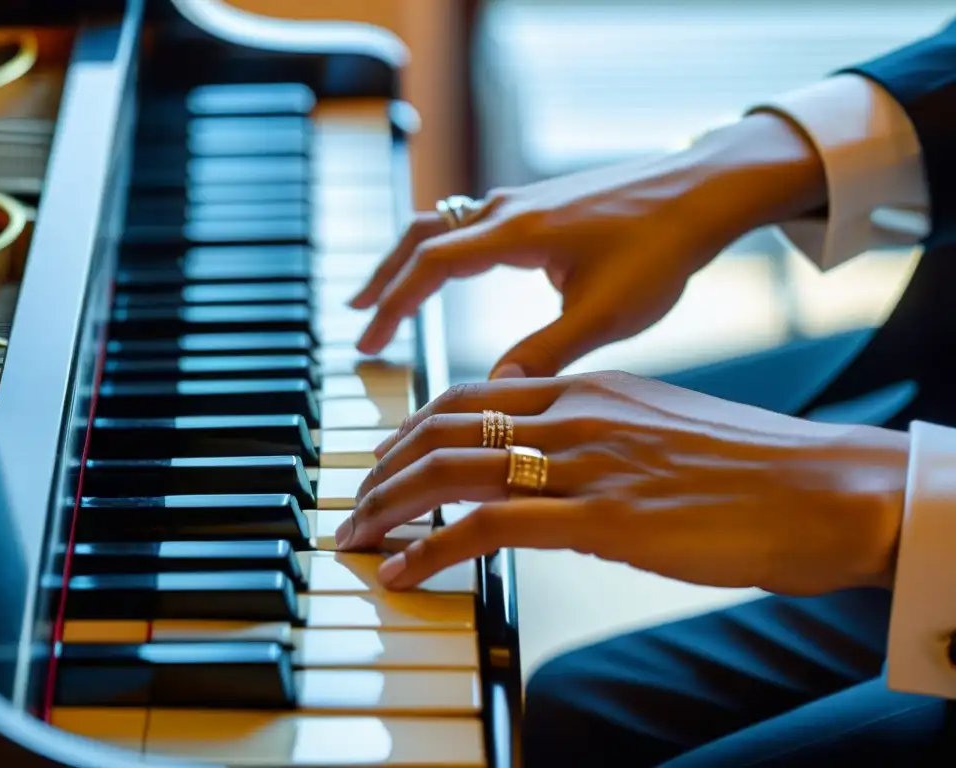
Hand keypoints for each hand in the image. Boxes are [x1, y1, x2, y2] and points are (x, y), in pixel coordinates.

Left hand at [336, 372, 908, 596]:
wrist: (819, 486)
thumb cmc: (744, 465)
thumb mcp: (656, 429)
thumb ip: (596, 437)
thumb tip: (551, 472)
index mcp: (587, 386)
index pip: (470, 394)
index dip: (413, 428)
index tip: (385, 460)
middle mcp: (574, 412)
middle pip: (444, 426)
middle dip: (383, 466)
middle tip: (353, 502)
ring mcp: (584, 461)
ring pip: (452, 469)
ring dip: (389, 505)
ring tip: (357, 537)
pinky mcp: (600, 515)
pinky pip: (487, 525)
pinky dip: (430, 547)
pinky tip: (403, 569)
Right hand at [351, 113, 826, 377]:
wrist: (703, 190)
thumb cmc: (661, 247)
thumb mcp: (604, 312)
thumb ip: (545, 351)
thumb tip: (495, 389)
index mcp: (515, 234)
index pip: (429, 266)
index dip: (391, 305)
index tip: (366, 341)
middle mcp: (509, 211)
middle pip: (420, 236)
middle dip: (383, 277)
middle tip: (354, 314)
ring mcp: (523, 204)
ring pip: (443, 225)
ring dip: (409, 260)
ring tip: (387, 294)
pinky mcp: (541, 207)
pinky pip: (471, 224)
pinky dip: (443, 251)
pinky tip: (451, 275)